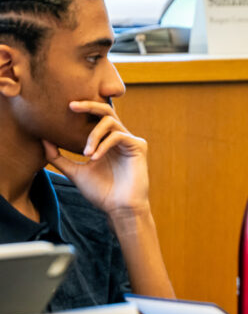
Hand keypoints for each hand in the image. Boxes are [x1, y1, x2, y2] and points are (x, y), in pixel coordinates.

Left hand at [43, 100, 150, 217]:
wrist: (119, 208)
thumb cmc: (100, 192)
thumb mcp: (74, 172)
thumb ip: (58, 157)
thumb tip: (42, 139)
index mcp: (107, 142)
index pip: (97, 117)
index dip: (85, 108)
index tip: (66, 107)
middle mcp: (120, 138)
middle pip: (107, 111)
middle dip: (89, 105)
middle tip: (72, 106)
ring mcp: (130, 141)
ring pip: (110, 122)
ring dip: (93, 135)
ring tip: (85, 153)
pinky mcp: (139, 147)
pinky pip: (119, 136)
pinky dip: (104, 145)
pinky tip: (94, 158)